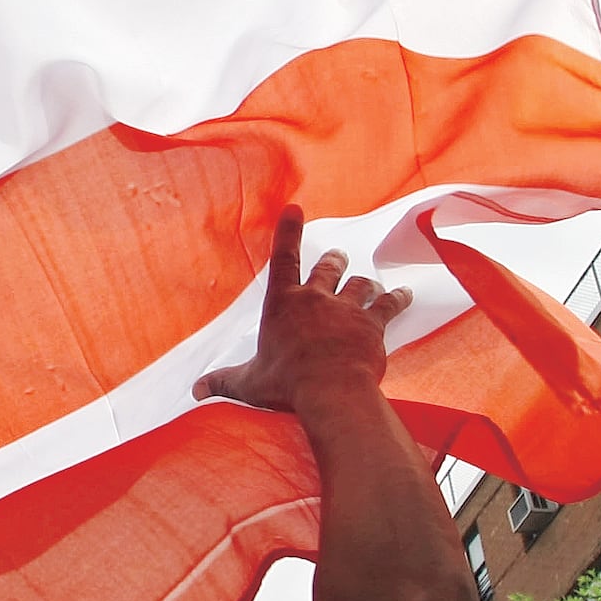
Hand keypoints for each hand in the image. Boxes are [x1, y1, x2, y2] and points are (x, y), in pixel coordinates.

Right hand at [192, 207, 411, 413]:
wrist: (331, 391)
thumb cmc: (286, 384)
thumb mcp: (248, 383)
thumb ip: (223, 381)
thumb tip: (196, 391)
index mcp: (282, 304)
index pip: (283, 258)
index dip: (288, 231)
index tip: (295, 209)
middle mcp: (315, 298)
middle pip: (327, 268)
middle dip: (333, 260)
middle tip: (337, 255)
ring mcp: (347, 309)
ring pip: (359, 284)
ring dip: (363, 281)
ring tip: (369, 280)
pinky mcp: (372, 324)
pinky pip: (388, 304)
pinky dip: (397, 298)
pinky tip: (404, 294)